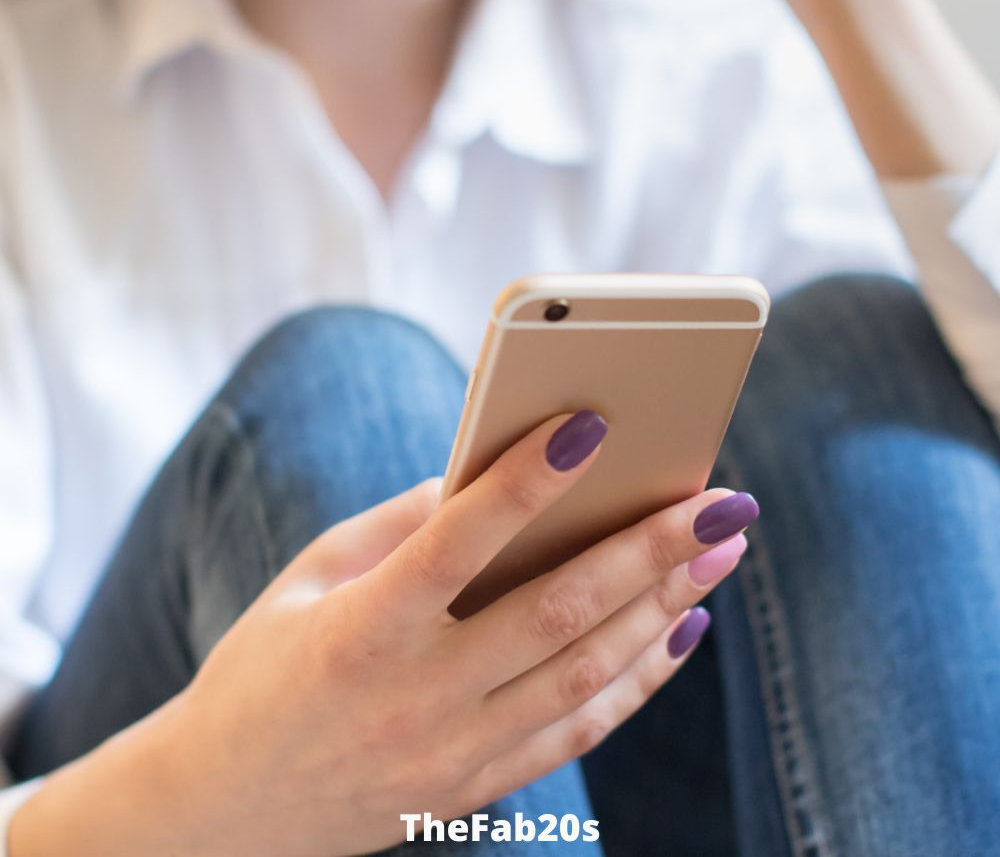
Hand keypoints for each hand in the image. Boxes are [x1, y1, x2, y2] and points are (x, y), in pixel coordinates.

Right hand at [155, 412, 754, 855]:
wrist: (226, 812)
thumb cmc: (265, 667)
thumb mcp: (311, 578)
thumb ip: (403, 524)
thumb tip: (496, 468)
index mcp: (360, 629)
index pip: (457, 543)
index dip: (525, 482)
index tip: (592, 425)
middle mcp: (413, 698)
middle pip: (553, 613)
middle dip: (648, 550)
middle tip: (721, 498)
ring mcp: (450, 755)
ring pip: (583, 674)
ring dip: (664, 607)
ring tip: (721, 548)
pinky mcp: (473, 789)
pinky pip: (576, 732)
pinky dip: (639, 679)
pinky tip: (682, 627)